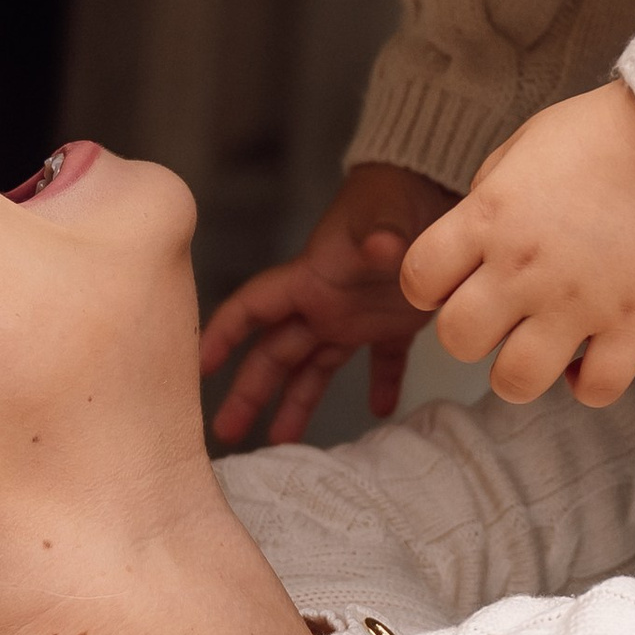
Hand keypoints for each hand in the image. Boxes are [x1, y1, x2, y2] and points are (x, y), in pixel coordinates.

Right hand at [199, 162, 453, 446]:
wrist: (436, 188)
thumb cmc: (400, 195)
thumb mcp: (385, 215)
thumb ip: (380, 233)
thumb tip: (383, 245)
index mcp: (310, 280)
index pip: (253, 309)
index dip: (223, 335)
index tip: (197, 369)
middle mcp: (324, 304)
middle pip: (274, 354)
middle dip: (248, 392)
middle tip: (227, 435)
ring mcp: (355, 316)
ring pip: (315, 368)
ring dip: (297, 404)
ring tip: (282, 445)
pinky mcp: (393, 323)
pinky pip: (381, 362)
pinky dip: (381, 386)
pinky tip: (380, 413)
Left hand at [399, 82, 634, 407]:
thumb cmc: (603, 132)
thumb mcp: (522, 146)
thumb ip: (486, 198)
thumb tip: (472, 245)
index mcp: (488, 217)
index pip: (419, 279)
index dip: (429, 287)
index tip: (454, 281)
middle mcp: (523, 267)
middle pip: (457, 341)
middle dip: (470, 334)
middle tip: (499, 317)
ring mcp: (579, 302)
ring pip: (515, 382)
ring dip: (519, 371)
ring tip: (538, 348)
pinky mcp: (634, 322)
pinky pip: (596, 390)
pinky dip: (587, 386)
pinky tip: (590, 359)